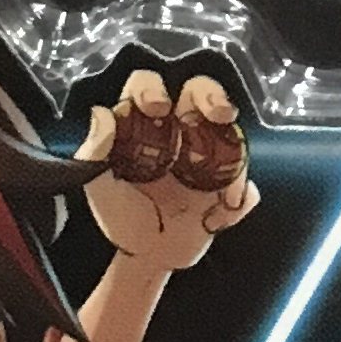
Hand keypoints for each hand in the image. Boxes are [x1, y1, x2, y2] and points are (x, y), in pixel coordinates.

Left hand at [83, 69, 255, 273]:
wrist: (147, 255)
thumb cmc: (121, 214)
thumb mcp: (98, 185)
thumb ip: (95, 152)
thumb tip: (102, 115)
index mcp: (146, 124)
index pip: (149, 86)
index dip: (153, 89)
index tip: (156, 108)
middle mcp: (181, 129)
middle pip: (199, 91)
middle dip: (210, 94)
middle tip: (215, 112)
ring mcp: (210, 154)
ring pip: (230, 130)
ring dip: (234, 147)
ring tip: (225, 186)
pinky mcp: (229, 184)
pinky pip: (245, 183)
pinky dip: (243, 195)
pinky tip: (229, 208)